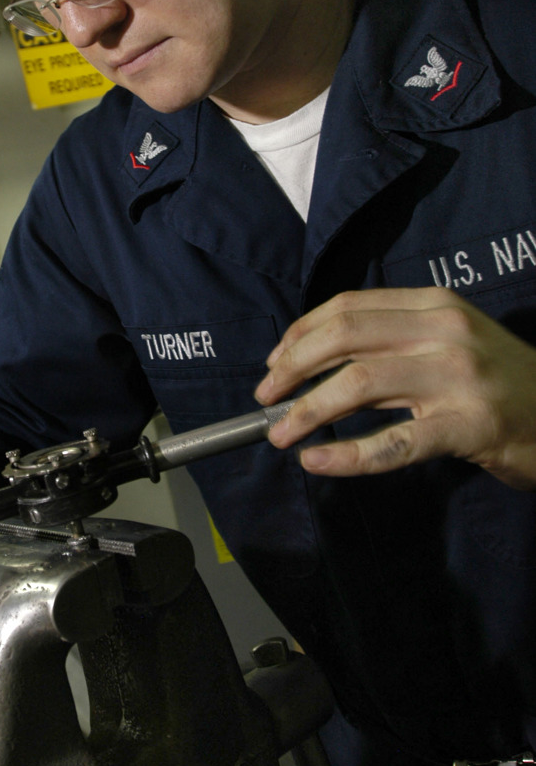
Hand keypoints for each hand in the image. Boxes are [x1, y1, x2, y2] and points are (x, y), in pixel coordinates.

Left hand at [254, 288, 535, 488]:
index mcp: (435, 304)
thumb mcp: (451, 341)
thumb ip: (393, 341)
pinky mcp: (470, 426)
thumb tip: (313, 361)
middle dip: (291, 368)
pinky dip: (348, 454)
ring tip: (281, 432)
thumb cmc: (500, 384)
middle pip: (343, 337)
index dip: (300, 334)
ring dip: (307, 410)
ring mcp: (459, 377)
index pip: (348, 308)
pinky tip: (319, 460)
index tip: (273, 362)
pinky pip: (394, 442)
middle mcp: (445, 331)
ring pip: (359, 383)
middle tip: (265, 398)